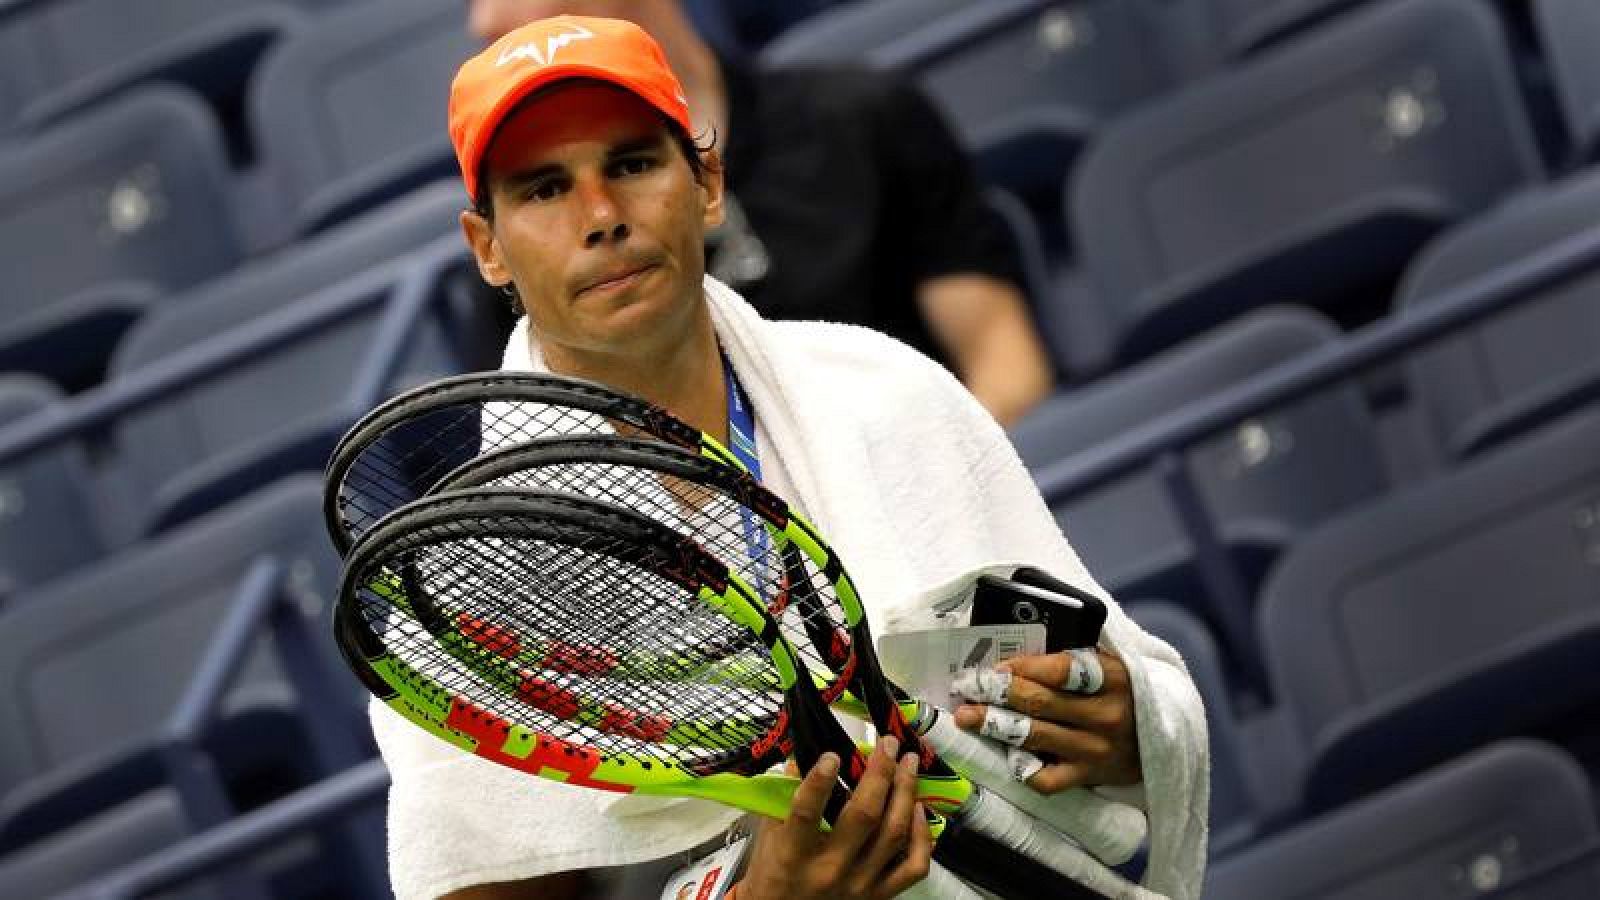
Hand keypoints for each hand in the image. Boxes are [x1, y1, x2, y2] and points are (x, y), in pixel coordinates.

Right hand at [732, 736, 931, 899]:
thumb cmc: (774, 871)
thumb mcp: (769, 831)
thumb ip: (787, 793)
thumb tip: (810, 753)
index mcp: (794, 855)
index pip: (807, 814)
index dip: (820, 781)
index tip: (832, 755)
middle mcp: (830, 870)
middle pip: (865, 816)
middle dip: (881, 773)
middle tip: (888, 744)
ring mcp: (860, 885)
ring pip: (894, 833)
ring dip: (906, 792)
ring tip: (909, 764)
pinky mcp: (879, 895)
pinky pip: (913, 866)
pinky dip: (922, 836)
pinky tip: (918, 810)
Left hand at [954, 649, 1141, 793]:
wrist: (1167, 740)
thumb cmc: (1126, 693)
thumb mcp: (1113, 666)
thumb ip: (1074, 660)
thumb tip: (1015, 654)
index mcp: (1113, 678)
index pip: (1061, 670)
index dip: (1023, 667)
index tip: (995, 667)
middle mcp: (1105, 715)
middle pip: (1040, 702)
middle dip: (996, 692)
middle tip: (967, 686)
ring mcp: (1095, 750)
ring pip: (1035, 736)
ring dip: (994, 724)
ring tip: (966, 716)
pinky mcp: (1086, 776)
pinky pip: (1046, 778)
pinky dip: (1022, 766)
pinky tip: (1003, 753)